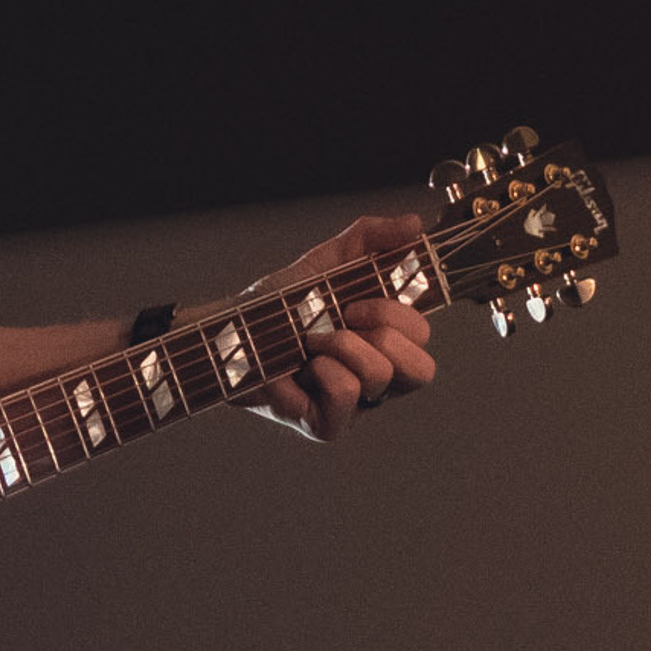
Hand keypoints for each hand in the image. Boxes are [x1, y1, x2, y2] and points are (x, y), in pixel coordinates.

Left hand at [244, 213, 436, 441]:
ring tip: (307, 344)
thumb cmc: (279, 304)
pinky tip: (294, 371)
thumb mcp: (327, 260)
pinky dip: (319, 372)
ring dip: (336, 346)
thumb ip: (372, 238)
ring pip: (377, 376)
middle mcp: (379, 382)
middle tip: (338, 322)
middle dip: (377, 333)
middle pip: (419, 369)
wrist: (228, 331)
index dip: (393, 314)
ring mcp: (355, 409)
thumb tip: (415, 224)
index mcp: (387, 346)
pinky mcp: (326, 426)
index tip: (352, 303)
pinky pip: (344, 395)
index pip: (423, 338)